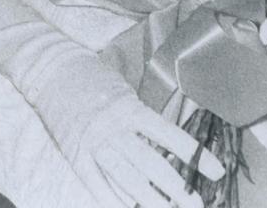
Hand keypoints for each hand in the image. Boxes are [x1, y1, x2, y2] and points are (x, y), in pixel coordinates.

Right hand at [65, 92, 221, 207]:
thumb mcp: (123, 91)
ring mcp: (93, 144)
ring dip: (151, 199)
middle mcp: (114, 129)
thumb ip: (141, 119)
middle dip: (177, 188)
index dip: (195, 155)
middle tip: (197, 205)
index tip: (216, 172)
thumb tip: (165, 148)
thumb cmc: (91, 77)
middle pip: (151, 164)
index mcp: (130, 109)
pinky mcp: (75, 154)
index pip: (170, 136)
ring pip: (126, 178)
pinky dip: (112, 198)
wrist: (50, 70)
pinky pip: (96, 182)